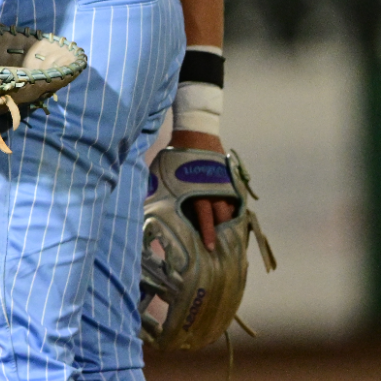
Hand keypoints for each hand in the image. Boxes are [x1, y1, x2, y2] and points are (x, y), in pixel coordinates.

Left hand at [168, 129, 238, 248]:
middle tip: (220, 249)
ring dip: (228, 223)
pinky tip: (233, 219)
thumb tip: (146, 207)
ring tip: (229, 237)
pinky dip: (234, 208)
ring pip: (229, 209)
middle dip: (219, 233)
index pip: (203, 217)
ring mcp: (222, 183)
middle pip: (219, 217)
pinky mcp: (229, 178)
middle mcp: (211, 189)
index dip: (206, 233)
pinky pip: (234, 197)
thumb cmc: (176, 153)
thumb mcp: (163, 172)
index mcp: (195, 189)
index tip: (208, 247)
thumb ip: (158, 189)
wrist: (196, 131)